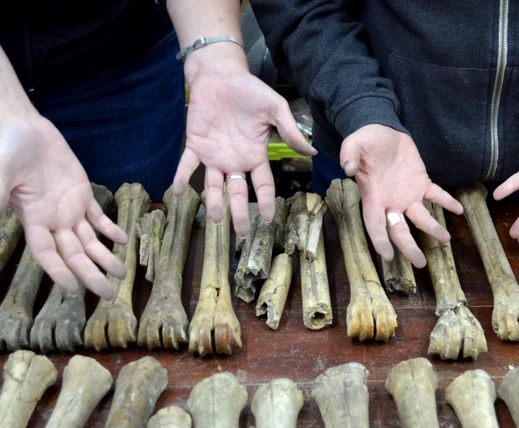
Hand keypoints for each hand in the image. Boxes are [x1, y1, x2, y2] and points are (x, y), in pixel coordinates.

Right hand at [0, 117, 126, 298]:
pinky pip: (98, 216)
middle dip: (90, 275)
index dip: (58, 273)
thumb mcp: (2, 173)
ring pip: (89, 241)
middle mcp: (53, 220)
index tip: (72, 291)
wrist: (24, 127)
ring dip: (105, 258)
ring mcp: (69, 208)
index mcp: (33, 220)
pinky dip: (110, 229)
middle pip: (74, 255)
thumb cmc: (8, 148)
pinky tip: (123, 240)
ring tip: (122, 275)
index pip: (47, 255)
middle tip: (108, 296)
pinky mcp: (82, 193)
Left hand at [173, 47, 315, 237]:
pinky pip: (187, 165)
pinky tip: (179, 191)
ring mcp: (214, 155)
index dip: (266, 201)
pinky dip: (182, 177)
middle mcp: (235, 161)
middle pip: (238, 192)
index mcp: (255, 155)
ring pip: (213, 185)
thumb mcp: (275, 109)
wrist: (221, 75)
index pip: (263, 184)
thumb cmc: (250, 91)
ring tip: (216, 219)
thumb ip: (290, 131)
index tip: (269, 219)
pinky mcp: (195, 145)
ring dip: (214, 202)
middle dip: (240, 213)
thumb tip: (312, 153)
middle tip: (241, 234)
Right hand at [341, 124, 462, 267]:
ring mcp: (407, 194)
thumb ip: (349, 156)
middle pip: (399, 230)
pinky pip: (435, 195)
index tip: (387, 256)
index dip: (380, 241)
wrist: (381, 130)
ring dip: (432, 228)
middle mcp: (390, 202)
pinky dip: (447, 202)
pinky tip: (459, 210)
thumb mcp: (353, 144)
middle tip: (420, 263)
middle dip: (409, 247)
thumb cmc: (364, 141)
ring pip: (420, 217)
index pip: (374, 224)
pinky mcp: (420, 183)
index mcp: (372, 197)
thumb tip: (348, 169)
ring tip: (446, 239)